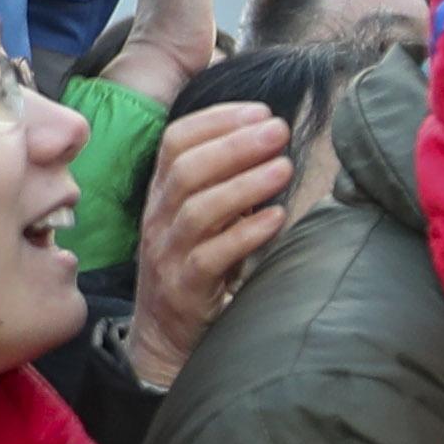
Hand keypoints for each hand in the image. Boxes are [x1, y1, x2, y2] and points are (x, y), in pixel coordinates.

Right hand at [126, 103, 295, 385]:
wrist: (165, 334)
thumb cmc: (197, 264)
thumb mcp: (205, 216)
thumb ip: (228, 181)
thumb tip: (273, 140)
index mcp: (162, 192)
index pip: (176, 141)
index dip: (217, 120)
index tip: (260, 110)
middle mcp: (159, 217)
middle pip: (187, 169)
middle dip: (235, 144)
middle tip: (279, 130)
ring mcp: (168, 252)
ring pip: (198, 209)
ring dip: (245, 184)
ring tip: (285, 168)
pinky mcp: (184, 287)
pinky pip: (211, 256)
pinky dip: (246, 234)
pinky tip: (277, 218)